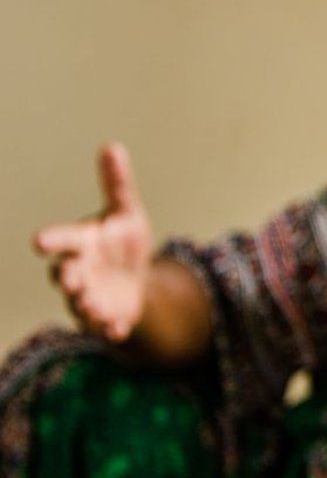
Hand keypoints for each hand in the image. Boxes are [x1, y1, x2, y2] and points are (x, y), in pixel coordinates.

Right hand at [33, 143, 153, 342]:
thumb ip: (117, 184)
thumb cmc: (122, 240)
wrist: (136, 277)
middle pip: (66, 276)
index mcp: (81, 243)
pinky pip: (104, 326)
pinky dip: (109, 329)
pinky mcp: (106, 317)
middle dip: (68, 278)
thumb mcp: (127, 211)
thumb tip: (113, 146)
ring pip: (81, 304)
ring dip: (86, 306)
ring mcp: (89, 296)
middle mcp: (79, 271)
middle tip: (74, 280)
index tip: (40, 241)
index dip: (52, 240)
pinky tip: (119, 331)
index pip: (62, 239)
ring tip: (95, 307)